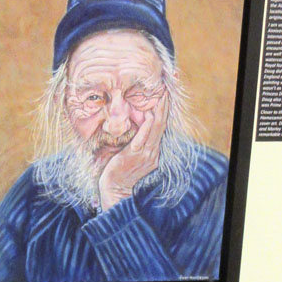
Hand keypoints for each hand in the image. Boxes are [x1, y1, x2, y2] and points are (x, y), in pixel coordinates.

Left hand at [97, 93, 166, 209]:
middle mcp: (152, 152)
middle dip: (163, 108)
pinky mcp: (134, 156)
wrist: (115, 190)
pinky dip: (146, 127)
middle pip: (161, 126)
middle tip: (165, 91)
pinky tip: (149, 116)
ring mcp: (145, 155)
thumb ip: (136, 143)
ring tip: (160, 98)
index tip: (164, 98)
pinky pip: (142, 139)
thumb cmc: (120, 172)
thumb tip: (134, 126)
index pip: (160, 128)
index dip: (163, 113)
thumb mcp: (131, 155)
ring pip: (155, 130)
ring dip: (158, 113)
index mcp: (152, 152)